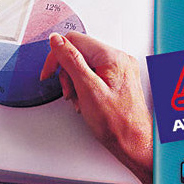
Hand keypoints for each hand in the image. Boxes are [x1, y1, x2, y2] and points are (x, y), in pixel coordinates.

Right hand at [39, 32, 153, 183]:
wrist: (133, 143)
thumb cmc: (116, 123)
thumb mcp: (87, 89)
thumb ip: (71, 60)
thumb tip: (57, 41)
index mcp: (112, 57)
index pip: (75, 40)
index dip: (57, 56)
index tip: (49, 72)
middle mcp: (119, 59)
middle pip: (79, 53)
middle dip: (68, 73)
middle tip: (70, 92)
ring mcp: (120, 70)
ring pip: (85, 65)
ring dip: (75, 82)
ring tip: (79, 100)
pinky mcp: (118, 80)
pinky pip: (94, 75)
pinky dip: (85, 87)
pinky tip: (86, 101)